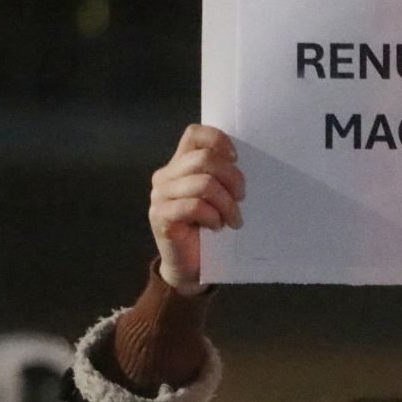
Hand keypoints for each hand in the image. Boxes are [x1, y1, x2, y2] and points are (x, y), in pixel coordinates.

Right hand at [149, 125, 242, 294]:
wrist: (191, 267)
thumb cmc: (208, 230)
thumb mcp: (219, 197)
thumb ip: (222, 177)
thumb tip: (241, 163)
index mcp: (180, 165)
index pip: (194, 134)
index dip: (218, 140)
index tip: (236, 159)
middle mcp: (166, 176)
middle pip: (204, 159)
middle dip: (232, 178)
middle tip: (241, 199)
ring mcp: (160, 195)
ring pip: (203, 184)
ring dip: (227, 204)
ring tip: (233, 220)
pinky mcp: (160, 216)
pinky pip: (194, 206)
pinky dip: (212, 216)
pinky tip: (216, 227)